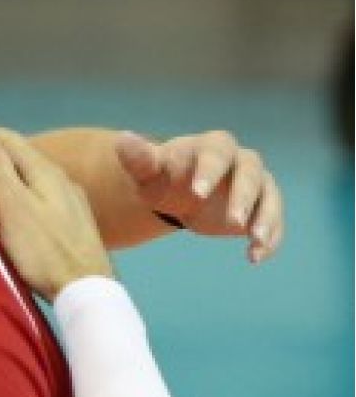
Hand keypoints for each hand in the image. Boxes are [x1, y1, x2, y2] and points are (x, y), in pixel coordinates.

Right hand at [0, 121, 113, 299]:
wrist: (87, 289)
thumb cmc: (45, 249)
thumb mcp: (13, 205)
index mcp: (46, 172)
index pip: (10, 140)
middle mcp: (61, 180)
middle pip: (23, 154)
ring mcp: (70, 200)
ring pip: (32, 171)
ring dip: (6, 164)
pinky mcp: (73, 221)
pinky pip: (40, 188)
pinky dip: (19, 182)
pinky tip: (18, 194)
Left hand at [115, 129, 283, 262]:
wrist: (179, 193)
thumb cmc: (162, 177)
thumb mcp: (147, 171)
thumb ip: (139, 158)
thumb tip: (123, 139)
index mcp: (212, 146)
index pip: (216, 153)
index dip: (209, 171)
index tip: (196, 194)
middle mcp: (242, 161)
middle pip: (250, 174)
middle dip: (244, 197)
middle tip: (234, 221)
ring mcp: (257, 184)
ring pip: (270, 197)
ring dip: (266, 218)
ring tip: (255, 241)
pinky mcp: (264, 207)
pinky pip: (274, 221)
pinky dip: (270, 238)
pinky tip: (255, 258)